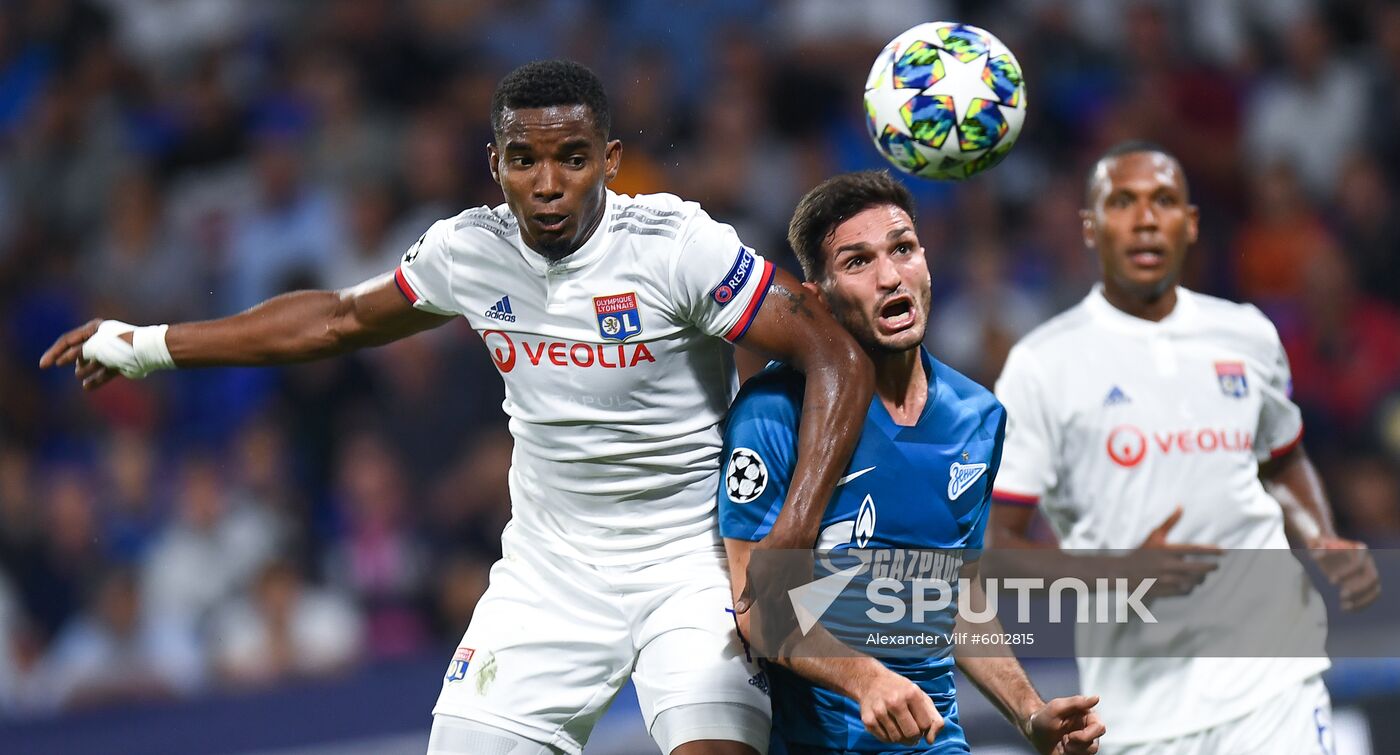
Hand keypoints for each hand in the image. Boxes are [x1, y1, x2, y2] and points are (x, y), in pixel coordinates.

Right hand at [38, 318, 122, 390]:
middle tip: (56, 365)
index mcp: (95, 329)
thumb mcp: (92, 347)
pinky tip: (86, 387)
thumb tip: (64, 358)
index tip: (44, 365)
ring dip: (84, 369)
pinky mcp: (121, 365)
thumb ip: (77, 352)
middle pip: (79, 351)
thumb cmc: (117, 345)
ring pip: (92, 362)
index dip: (54, 353)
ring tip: (79, 374)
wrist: (146, 351)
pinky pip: (105, 373)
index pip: (68, 340)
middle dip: (68, 359)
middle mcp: (103, 339)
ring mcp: (112, 352)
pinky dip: (96, 380)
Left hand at [734, 534, 813, 657]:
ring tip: (786, 641)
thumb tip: (740, 610)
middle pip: (779, 625)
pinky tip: (797, 622)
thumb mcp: (752, 570)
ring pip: (791, 618)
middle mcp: (782, 599)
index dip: (766, 639)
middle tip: (777, 651)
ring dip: (787, 630)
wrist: (793, 539)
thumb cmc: (768, 552)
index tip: (768, 652)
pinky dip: (797, 617)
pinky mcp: (804, 588)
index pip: (766, 624)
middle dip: (777, 639)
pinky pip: (800, 607)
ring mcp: (794, 594)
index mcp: (767, 596)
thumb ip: (747, 593)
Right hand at [854, 668, 942, 744]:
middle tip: (910, 729)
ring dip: (902, 738)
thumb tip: (930, 740)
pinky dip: (889, 737)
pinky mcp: (868, 720)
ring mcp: (879, 711)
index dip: (924, 727)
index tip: (918, 722)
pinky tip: (889, 727)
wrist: (870, 681)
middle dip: (914, 736)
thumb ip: (934, 718)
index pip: (925, 725)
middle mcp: (895, 701)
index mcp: (911, 693)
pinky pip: (884, 740)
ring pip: (898, 739)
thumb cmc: (900, 690)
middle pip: (912, 734)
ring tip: (900, 728)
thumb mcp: (921, 697)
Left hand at [1025, 694, 1104, 753]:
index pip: (1099, 728)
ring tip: (1062, 743)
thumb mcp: (1057, 707)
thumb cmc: (1044, 717)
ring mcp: (1084, 744)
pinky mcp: (1079, 753)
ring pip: (1088, 753)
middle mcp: (1089, 731)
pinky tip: (1062, 749)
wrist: (1034, 732)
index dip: (1086, 735)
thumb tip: (1096, 698)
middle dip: (1078, 745)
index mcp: (1088, 718)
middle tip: (1065, 741)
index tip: (1070, 736)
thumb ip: (1076, 702)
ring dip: (1072, 751)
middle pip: (1094, 745)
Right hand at [1122, 507, 1221, 599]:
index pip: (1195, 549)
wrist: (1123, 573)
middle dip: (1211, 567)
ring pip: (1193, 581)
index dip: (1212, 550)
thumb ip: (1169, 522)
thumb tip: (1180, 506)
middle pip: (1198, 568)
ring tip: (1203, 574)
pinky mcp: (1164, 592)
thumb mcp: (1154, 536)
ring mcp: (1166, 580)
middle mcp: (1166, 565)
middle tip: (1216, 565)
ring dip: (1201, 578)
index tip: (1223, 551)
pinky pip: (1185, 591)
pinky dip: (1191, 587)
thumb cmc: (1142, 552)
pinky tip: (1191, 582)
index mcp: (1166, 550)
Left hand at [1309, 536, 1380, 610]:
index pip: (1358, 563)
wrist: (1329, 551)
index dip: (1346, 573)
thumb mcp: (1317, 544)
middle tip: (1341, 595)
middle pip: (1372, 577)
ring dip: (1362, 600)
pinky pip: (1372, 596)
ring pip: (1375, 589)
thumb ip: (1317, 548)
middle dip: (1358, 588)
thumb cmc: (1322, 547)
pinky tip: (1347, 609)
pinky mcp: (1369, 585)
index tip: (1330, 582)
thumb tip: (1317, 555)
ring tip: (1344, 607)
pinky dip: (1362, 605)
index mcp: (1359, 550)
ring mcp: (1371, 573)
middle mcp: (1368, 562)